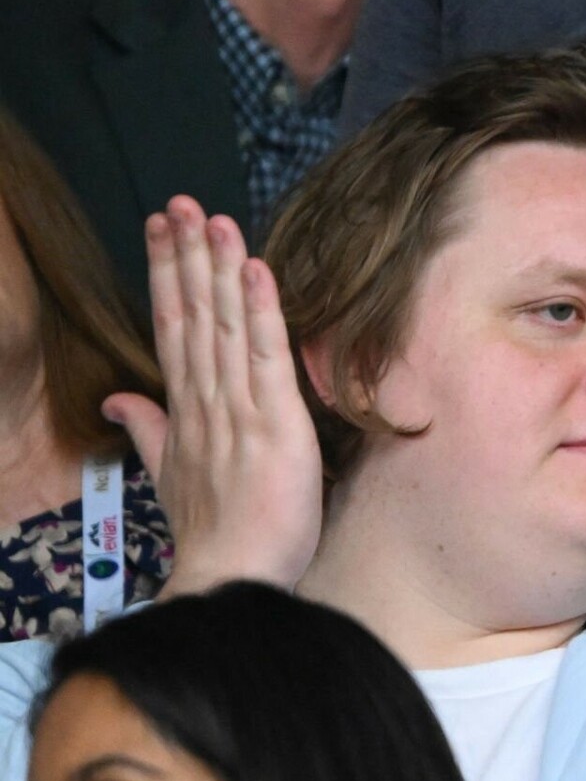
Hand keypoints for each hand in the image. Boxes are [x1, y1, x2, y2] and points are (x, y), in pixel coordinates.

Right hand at [103, 197, 322, 595]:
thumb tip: (116, 401)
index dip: (169, 275)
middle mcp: (205, 403)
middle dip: (186, 257)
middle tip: (182, 204)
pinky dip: (260, 314)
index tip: (163, 229)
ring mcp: (236, 411)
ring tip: (214, 220)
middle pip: (191, 316)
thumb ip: (147, 431)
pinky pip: (265, 358)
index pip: (173, 329)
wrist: (230, 576)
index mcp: (185, 412)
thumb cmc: (215, 534)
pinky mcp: (273, 424)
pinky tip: (256, 271)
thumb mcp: (171, 476)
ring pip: (223, 327)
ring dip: (220, 270)